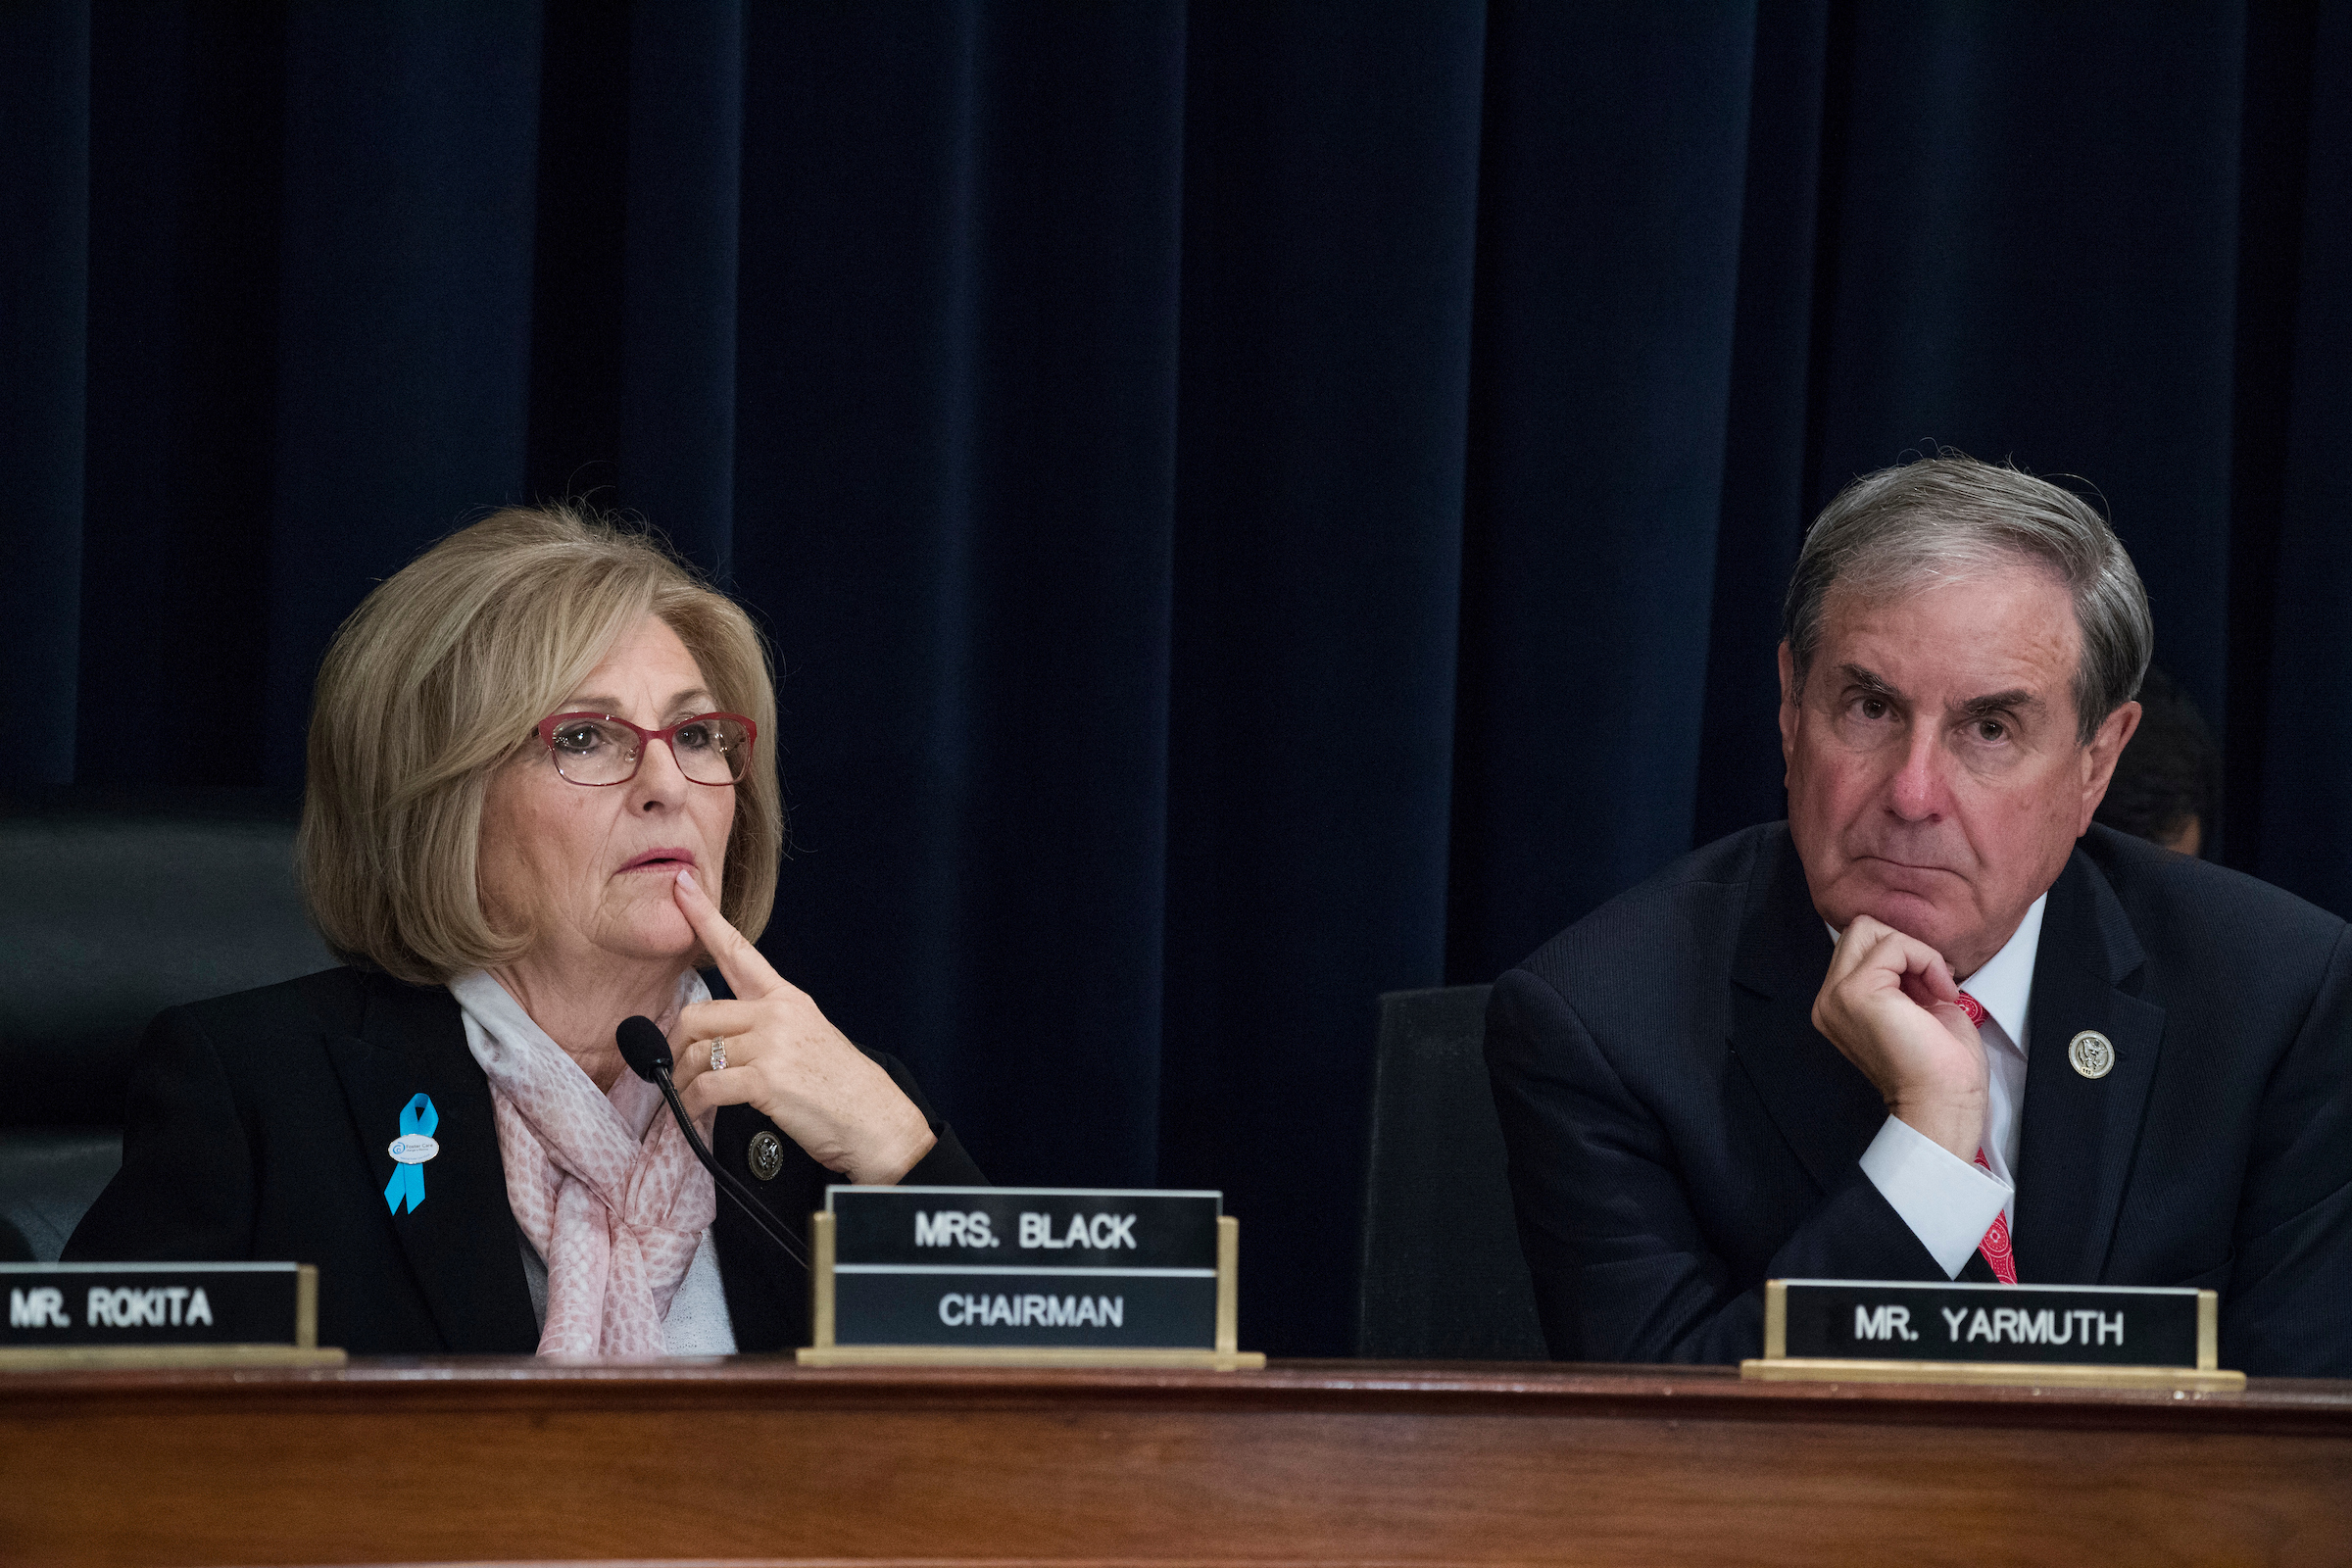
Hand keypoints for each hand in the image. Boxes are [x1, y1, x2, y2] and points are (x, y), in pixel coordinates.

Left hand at [664, 868, 936, 1184]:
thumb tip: (717, 1040)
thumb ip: (767, 1028)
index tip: (682, 886)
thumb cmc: (840, 1087)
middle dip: (678, 1046)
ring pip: (698, 1052)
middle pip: (698, 1014)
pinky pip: (707, 1086)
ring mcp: (773, 1045)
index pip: (739, 951)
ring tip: (690, 1097)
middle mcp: (778, 1014)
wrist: (875, 1121)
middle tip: (678, 1068)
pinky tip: (698, 1111)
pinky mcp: (766, 1079)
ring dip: (684, 1080)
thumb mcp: (809, 1038)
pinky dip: (693, 1103)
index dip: (705, 917)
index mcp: (787, 999)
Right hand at [1811, 915, 1987, 1160]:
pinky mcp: (1856, 992)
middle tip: (1932, 982)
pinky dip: (1925, 960)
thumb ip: (1897, 978)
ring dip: (1914, 952)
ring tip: (1936, 989)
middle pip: (1858, 930)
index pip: (1860, 946)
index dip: (1902, 956)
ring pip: (1869, 928)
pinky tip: (1939, 994)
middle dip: (1904, 945)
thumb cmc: (1940, 1066)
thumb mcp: (1912, 1007)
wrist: (1944, 1099)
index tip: (1931, 988)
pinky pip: (1893, 945)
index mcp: (1838, 1006)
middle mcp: (1828, 1000)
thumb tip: (1909, 949)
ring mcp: (1836, 996)